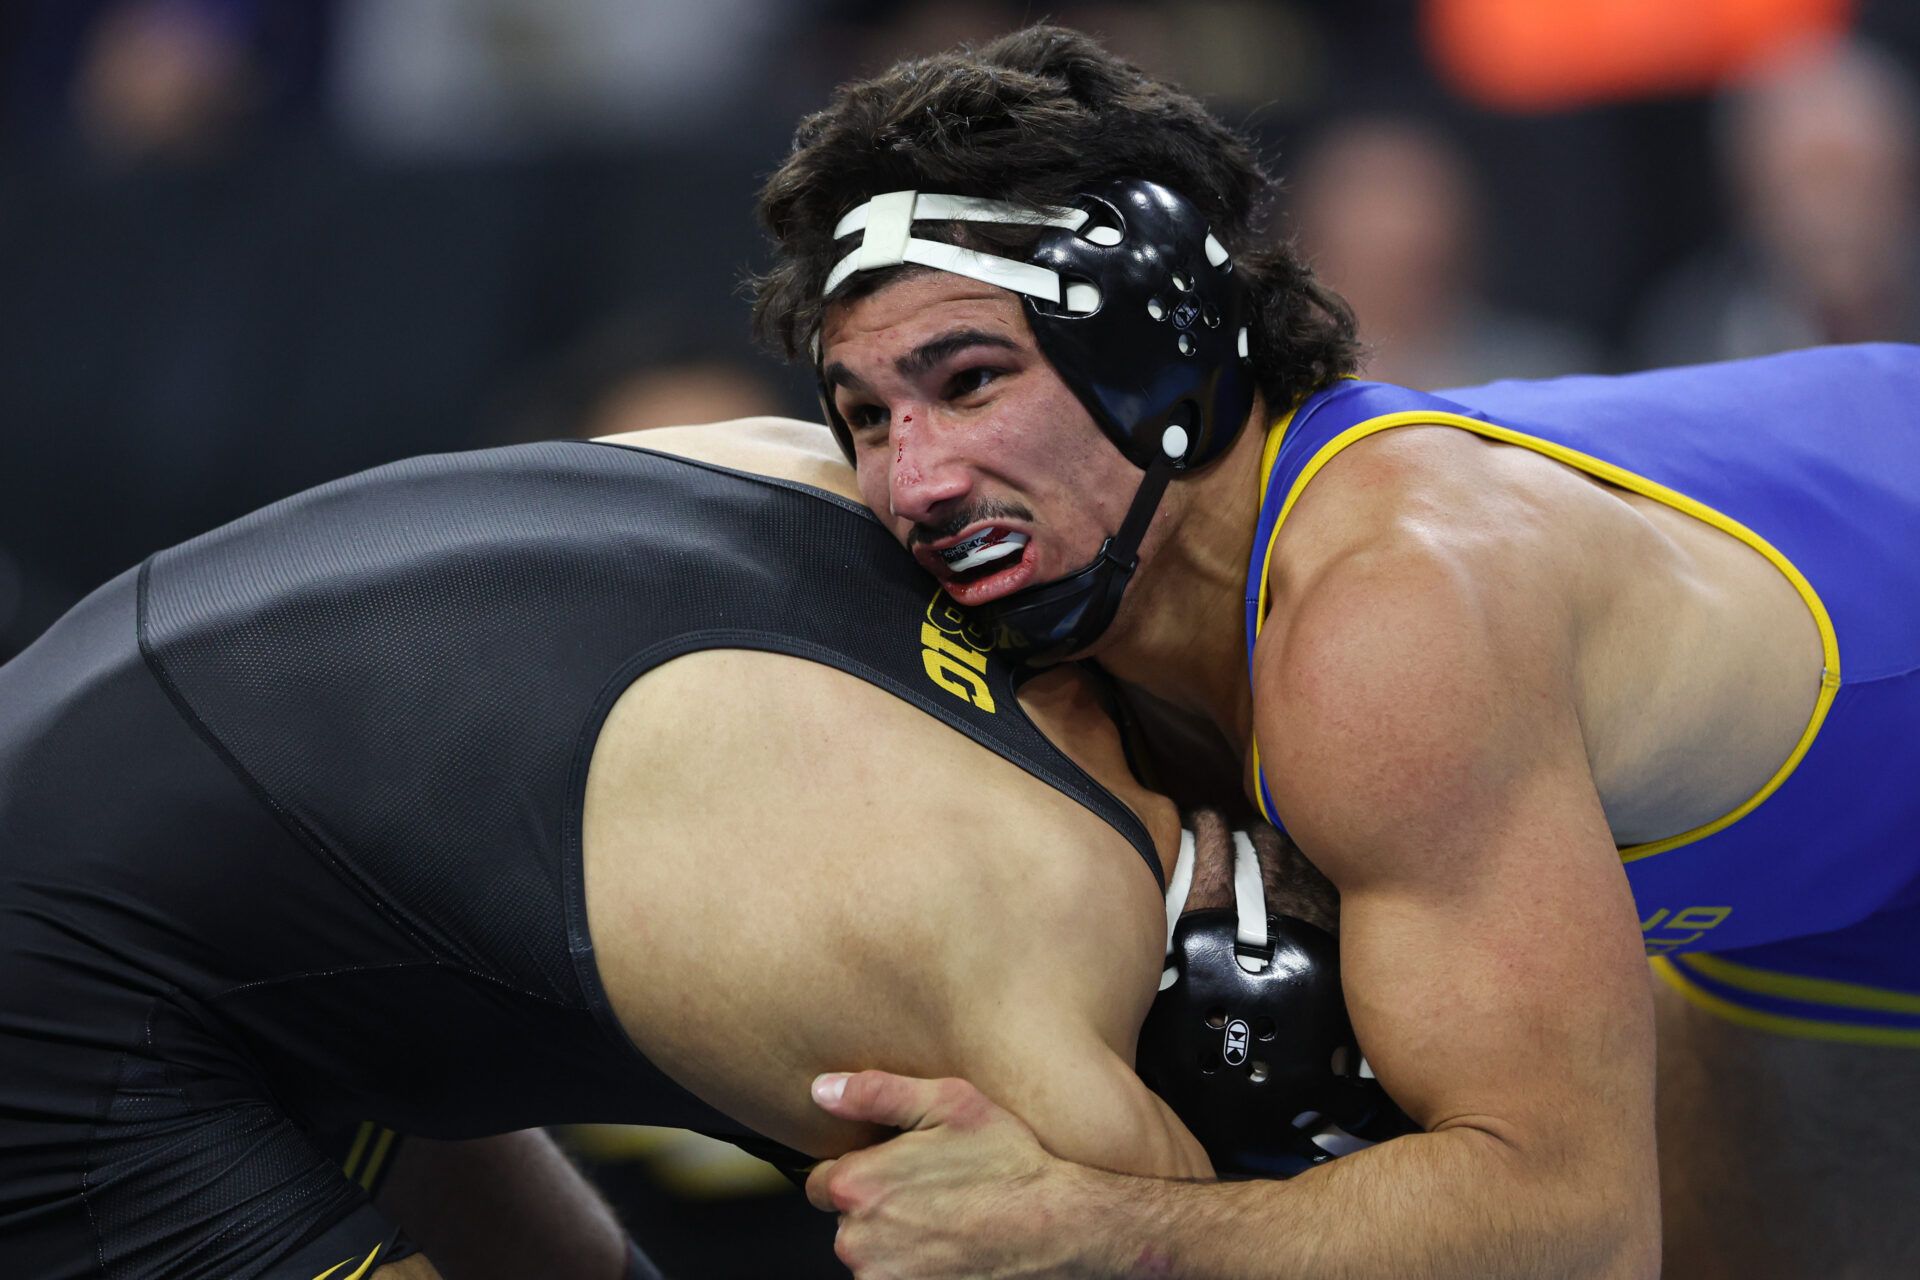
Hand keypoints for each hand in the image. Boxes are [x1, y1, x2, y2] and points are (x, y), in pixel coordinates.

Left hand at [805, 1071, 1089, 1278]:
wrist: (1058, 1229)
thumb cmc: (1007, 1164)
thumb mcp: (948, 1103)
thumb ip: (875, 1093)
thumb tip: (822, 1089)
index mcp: (856, 1185)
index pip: (821, 1182)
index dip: (858, 1172)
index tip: (895, 1169)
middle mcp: (857, 1240)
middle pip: (848, 1222)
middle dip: (879, 1208)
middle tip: (932, 1192)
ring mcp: (881, 1279)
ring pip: (874, 1256)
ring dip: (898, 1243)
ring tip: (949, 1222)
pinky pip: (898, 1278)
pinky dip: (919, 1269)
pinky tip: (953, 1249)